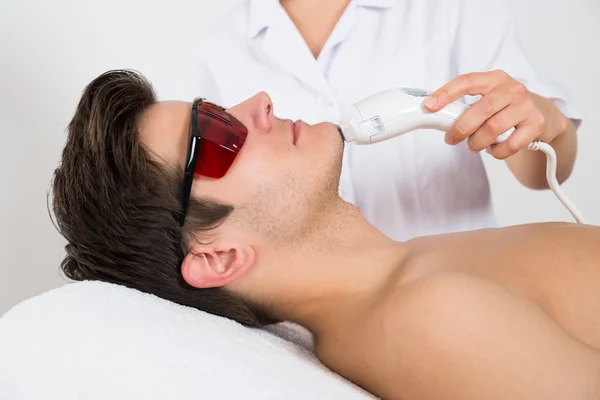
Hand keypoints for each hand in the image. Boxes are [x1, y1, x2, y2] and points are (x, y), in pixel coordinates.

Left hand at [424, 70, 567, 158]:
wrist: (544, 115)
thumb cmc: (507, 108)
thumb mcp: (489, 99)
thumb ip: (467, 105)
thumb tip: (437, 118)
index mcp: (494, 79)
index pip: (467, 81)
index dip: (446, 93)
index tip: (429, 106)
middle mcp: (512, 89)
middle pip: (481, 109)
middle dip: (461, 128)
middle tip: (451, 139)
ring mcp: (526, 106)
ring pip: (494, 128)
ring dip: (478, 142)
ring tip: (474, 145)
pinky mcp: (537, 124)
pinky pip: (511, 144)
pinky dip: (497, 152)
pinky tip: (494, 149)